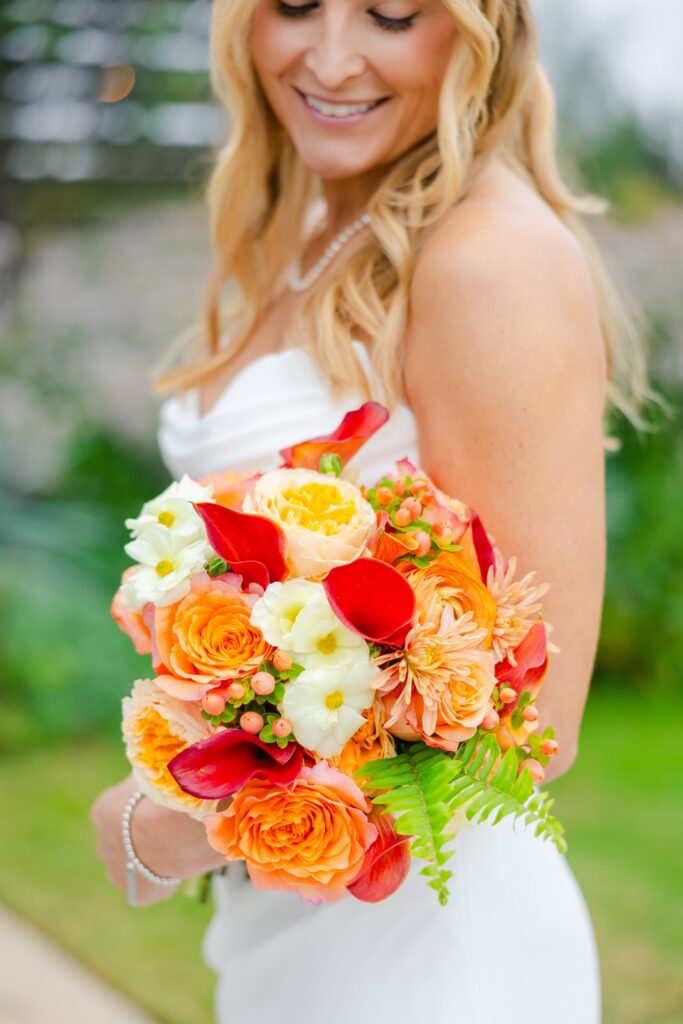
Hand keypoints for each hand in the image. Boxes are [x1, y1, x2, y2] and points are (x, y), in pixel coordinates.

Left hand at [89, 773, 226, 906]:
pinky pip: (150, 889)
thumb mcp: (150, 773)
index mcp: (103, 812)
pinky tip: (180, 868)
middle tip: (169, 830)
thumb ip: (148, 776)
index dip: (139, 811)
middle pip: (121, 843)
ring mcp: (118, 873)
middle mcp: (103, 844)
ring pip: (131, 869)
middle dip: (139, 840)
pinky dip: (163, 882)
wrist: (170, 827)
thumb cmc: (163, 792)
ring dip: (148, 863)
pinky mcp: (138, 894)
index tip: (159, 809)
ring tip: (176, 850)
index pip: (117, 812)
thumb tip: (156, 766)